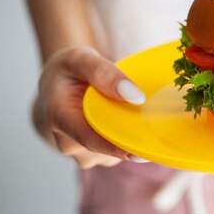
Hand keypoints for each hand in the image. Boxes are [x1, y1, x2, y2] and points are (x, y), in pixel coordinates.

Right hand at [36, 47, 146, 167]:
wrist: (57, 84)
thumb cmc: (67, 71)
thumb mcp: (80, 58)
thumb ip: (104, 73)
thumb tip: (135, 96)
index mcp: (59, 118)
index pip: (90, 139)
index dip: (116, 148)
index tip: (141, 153)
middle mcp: (68, 143)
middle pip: (107, 148)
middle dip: (132, 138)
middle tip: (156, 122)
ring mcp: (82, 152)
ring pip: (114, 152)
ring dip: (130, 137)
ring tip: (138, 114)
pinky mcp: (94, 155)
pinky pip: (117, 151)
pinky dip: (128, 137)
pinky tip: (133, 121)